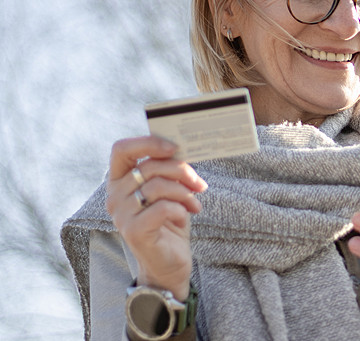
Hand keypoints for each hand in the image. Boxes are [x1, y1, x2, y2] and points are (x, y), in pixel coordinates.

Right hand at [106, 136, 206, 300]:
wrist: (169, 263)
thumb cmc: (170, 222)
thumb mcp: (169, 191)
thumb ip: (168, 170)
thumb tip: (183, 147)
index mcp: (120, 181)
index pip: (121, 149)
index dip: (148, 142)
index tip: (174, 147)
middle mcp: (115, 196)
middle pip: (150, 166)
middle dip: (181, 171)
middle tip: (198, 184)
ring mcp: (121, 215)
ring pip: (158, 186)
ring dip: (184, 192)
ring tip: (194, 204)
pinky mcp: (134, 232)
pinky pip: (163, 207)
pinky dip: (180, 209)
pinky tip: (185, 216)